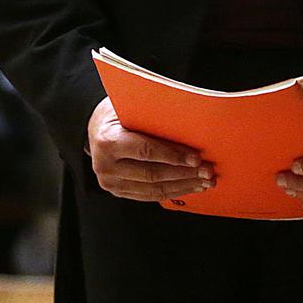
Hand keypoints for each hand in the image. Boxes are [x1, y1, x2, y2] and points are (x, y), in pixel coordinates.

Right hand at [87, 97, 209, 201]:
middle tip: (207, 171)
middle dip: (184, 173)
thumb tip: (188, 127)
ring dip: (183, 186)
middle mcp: (105, 165)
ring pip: (154, 189)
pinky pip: (149, 195)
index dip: (173, 156)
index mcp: (108, 141)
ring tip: (204, 181)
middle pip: (153, 174)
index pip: (146, 151)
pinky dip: (172, 192)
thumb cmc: (117, 113)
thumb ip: (151, 117)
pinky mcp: (118, 191)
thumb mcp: (129, 107)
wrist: (95, 129)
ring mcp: (111, 182)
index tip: (196, 158)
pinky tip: (189, 187)